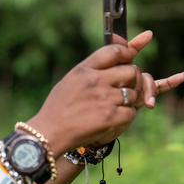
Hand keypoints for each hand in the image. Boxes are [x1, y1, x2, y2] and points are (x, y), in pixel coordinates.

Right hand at [27, 30, 183, 154]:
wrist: (50, 132)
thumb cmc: (59, 106)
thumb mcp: (71, 80)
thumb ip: (93, 67)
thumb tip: (117, 51)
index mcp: (85, 69)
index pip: (115, 51)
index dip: (129, 51)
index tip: (133, 54)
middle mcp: (96, 81)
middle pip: (132, 71)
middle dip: (134, 79)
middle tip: (128, 87)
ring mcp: (104, 99)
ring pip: (134, 93)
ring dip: (130, 100)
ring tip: (115, 106)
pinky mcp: (110, 117)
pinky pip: (131, 113)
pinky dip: (126, 116)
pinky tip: (113, 119)